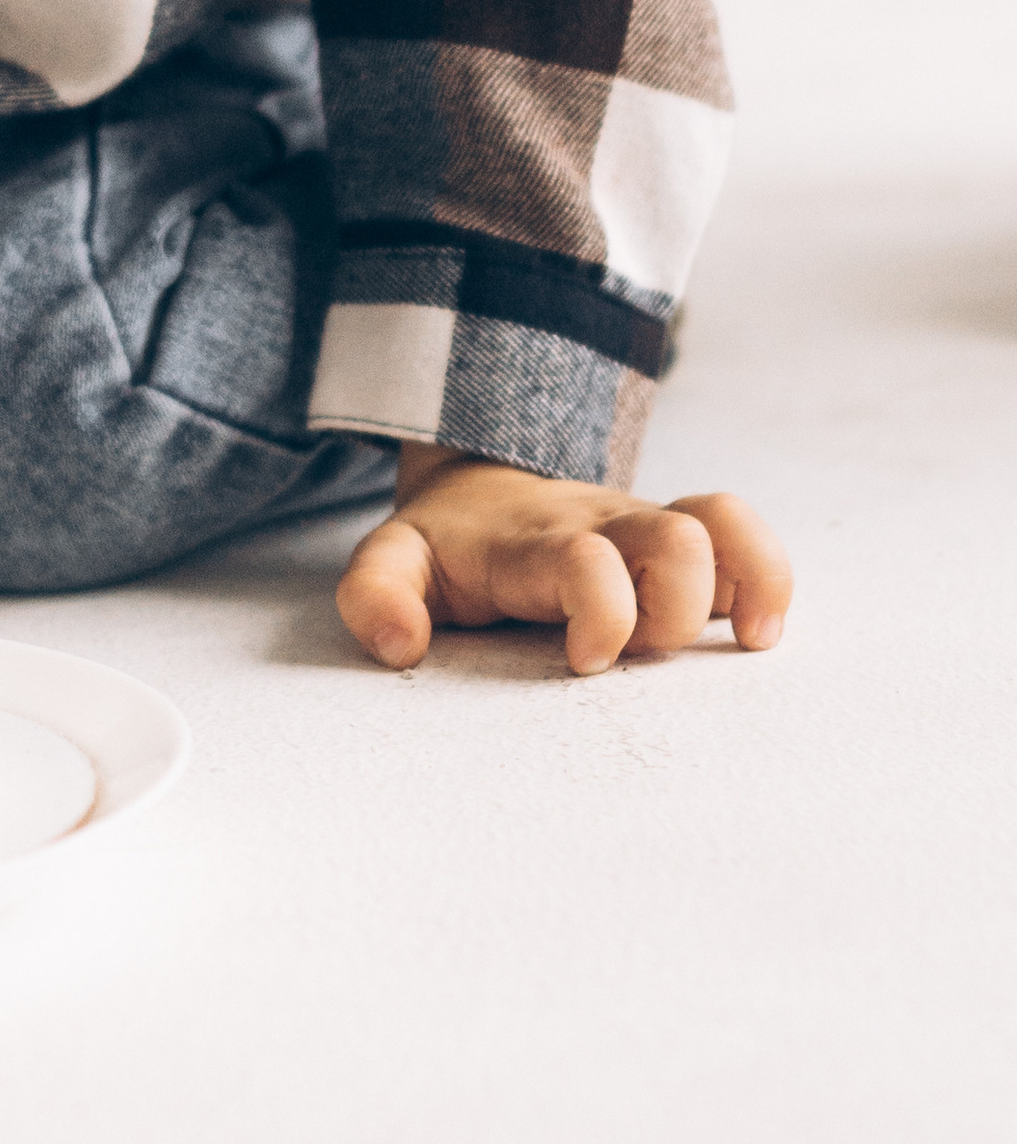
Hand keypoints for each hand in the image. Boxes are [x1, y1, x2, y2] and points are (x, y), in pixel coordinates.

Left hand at [336, 450, 790, 677]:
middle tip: (644, 653)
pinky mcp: (682, 545)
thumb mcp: (395, 561)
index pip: (586, 560)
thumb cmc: (451, 544)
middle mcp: (606, 526)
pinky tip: (756, 632)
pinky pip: (747, 538)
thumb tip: (401, 645)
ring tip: (744, 641)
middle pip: (676, 536)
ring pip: (725, 520)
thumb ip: (375, 596)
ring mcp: (648, 529)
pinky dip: (769, 580)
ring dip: (747, 581)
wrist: (485, 484)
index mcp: (538, 540)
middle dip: (674, 607)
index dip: (602, 612)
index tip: (584, 659)